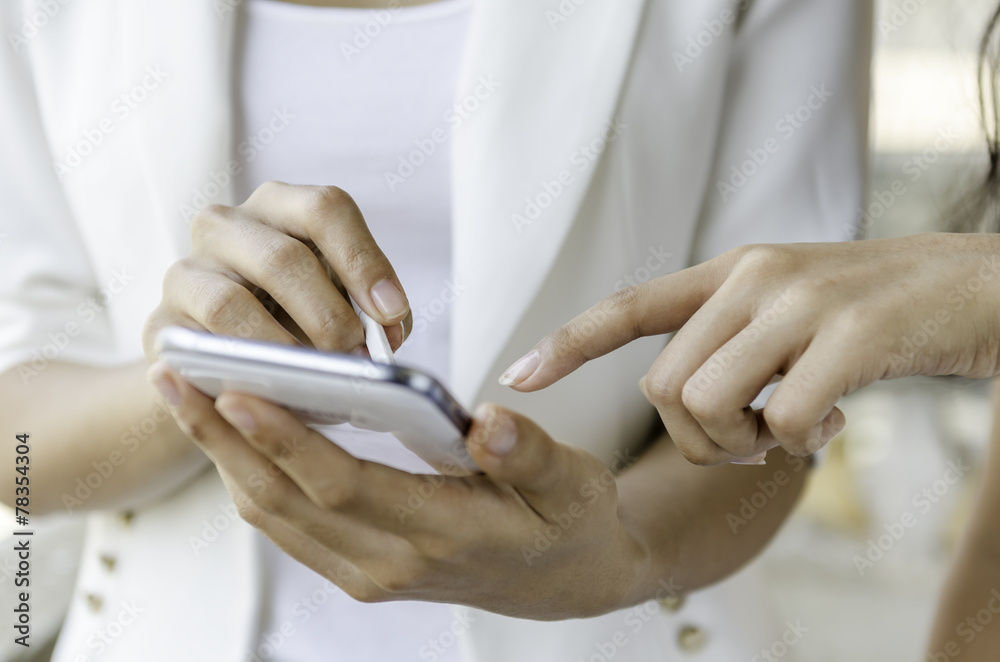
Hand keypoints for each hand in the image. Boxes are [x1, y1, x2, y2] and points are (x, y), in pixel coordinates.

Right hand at [142, 181, 411, 359]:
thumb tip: (387, 336)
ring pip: (232, 303)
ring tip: (316, 381)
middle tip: (356, 359)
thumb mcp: (340, 305)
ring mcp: (186, 270)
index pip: (325, 209)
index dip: (363, 261)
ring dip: (282, 349)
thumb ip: (370, 314)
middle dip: (328, 316)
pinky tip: (270, 393)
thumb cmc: (298, 323)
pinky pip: (198, 347)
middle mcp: (227, 226)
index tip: (391, 312)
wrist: (228, 363)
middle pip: (283, 258)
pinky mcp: (160, 322)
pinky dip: (238, 372)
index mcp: (281, 208)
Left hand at [147, 363, 649, 619]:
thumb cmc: (568, 524)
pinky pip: (288, 525)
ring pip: (274, 516)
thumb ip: (531, 456)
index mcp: (443, 534)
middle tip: (174, 378)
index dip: (285, 440)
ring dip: (224, 457)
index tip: (234, 390)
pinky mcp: (361, 568)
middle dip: (221, 439)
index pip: (343, 485)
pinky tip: (233, 435)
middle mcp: (392, 563)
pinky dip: (250, 477)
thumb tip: (491, 423)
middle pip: (284, 502)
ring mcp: (370, 572)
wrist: (566, 581)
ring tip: (187, 395)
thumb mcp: (573, 485)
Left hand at [499, 233, 999, 463]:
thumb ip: (726, 338)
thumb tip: (679, 401)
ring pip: (708, 406)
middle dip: (697, 439)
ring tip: (790, 431)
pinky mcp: (850, 338)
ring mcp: (800, 304)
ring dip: (741, 446)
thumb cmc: (866, 314)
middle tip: (749, 440)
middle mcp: (754, 278)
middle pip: (664, 387)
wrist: (970, 287)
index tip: (517, 375)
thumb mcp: (784, 309)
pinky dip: (797, 445)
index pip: (629, 305)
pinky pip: (780, 424)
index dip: (569, 342)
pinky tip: (830, 425)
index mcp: (731, 272)